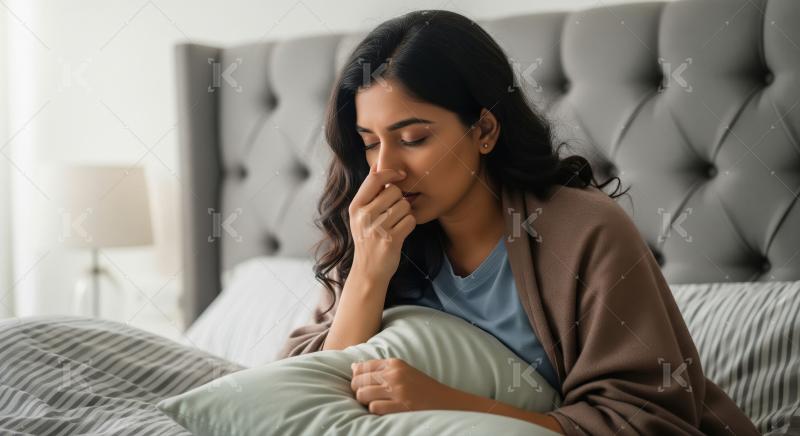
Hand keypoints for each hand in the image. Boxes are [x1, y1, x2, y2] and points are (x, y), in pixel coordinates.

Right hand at [348, 163, 415, 284]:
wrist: (368, 271)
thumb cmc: (367, 239)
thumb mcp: (360, 215)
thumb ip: (369, 191)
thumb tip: (377, 165)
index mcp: (356, 207)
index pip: (375, 179)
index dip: (391, 172)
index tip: (401, 175)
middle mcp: (364, 216)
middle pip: (394, 191)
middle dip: (399, 199)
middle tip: (394, 211)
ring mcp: (377, 228)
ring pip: (404, 205)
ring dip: (405, 213)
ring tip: (397, 223)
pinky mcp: (391, 240)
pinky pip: (410, 220)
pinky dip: (409, 225)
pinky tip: (401, 231)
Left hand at [350, 358, 454, 414]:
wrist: (445, 402)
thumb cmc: (422, 388)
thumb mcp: (404, 371)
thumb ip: (380, 368)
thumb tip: (354, 367)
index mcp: (395, 364)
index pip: (363, 366)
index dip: (356, 376)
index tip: (359, 382)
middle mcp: (395, 375)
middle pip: (359, 380)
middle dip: (357, 389)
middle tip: (365, 395)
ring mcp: (397, 391)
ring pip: (363, 394)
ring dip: (365, 401)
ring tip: (374, 402)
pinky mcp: (399, 407)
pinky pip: (374, 408)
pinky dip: (374, 410)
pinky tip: (383, 410)